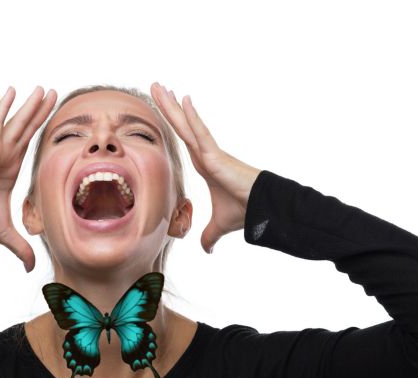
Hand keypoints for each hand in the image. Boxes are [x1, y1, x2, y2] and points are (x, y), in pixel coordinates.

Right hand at [0, 86, 56, 272]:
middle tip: (55, 93)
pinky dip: (4, 106)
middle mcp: (6, 155)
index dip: (42, 130)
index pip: (30, 144)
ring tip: (44, 88)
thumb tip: (30, 269)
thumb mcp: (5, 233)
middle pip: (27, 128)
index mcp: (11, 169)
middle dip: (41, 111)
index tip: (54, 117)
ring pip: (17, 122)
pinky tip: (12, 90)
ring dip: (30, 105)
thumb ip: (20, 247)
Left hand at [150, 82, 261, 253]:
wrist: (262, 210)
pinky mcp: (216, 156)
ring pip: (186, 124)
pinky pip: (200, 133)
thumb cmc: (244, 211)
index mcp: (204, 163)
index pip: (183, 138)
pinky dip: (191, 117)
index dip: (173, 122)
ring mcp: (210, 152)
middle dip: (167, 106)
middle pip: (181, 125)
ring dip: (172, 105)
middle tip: (154, 86)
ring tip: (159, 86)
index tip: (163, 105)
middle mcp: (205, 154)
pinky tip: (183, 100)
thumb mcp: (220, 226)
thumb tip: (207, 251)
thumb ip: (210, 236)